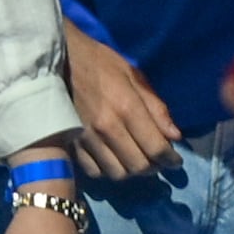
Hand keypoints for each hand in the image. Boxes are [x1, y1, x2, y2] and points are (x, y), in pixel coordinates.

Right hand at [63, 20, 179, 181]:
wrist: (58, 60)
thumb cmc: (99, 62)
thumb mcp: (133, 75)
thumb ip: (155, 107)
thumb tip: (175, 135)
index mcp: (127, 107)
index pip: (156, 148)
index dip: (170, 159)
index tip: (176, 161)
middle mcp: (108, 128)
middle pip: (138, 166)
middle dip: (153, 167)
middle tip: (157, 160)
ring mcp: (88, 139)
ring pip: (117, 173)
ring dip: (131, 171)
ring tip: (136, 160)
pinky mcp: (72, 145)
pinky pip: (95, 172)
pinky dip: (108, 170)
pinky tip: (112, 159)